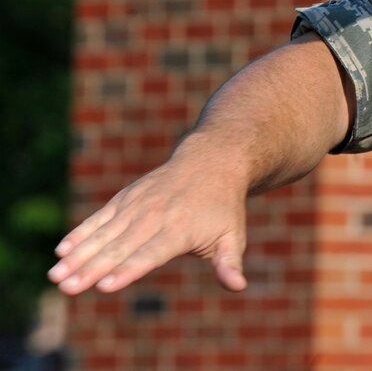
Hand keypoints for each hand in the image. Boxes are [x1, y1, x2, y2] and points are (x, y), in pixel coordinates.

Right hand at [48, 142, 248, 294]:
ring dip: (79, 254)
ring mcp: (138, 204)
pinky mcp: (128, 197)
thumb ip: (229, 262)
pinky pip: (101, 216)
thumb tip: (239, 286)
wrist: (212, 161)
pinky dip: (81, 232)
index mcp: (180, 229)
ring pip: (104, 233)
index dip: (128, 270)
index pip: (150, 254)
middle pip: (120, 246)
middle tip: (67, 288)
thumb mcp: (233, 234)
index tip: (105, 286)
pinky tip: (62, 249)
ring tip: (56, 275)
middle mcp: (155, 215)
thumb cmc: (223, 206)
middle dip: (92, 268)